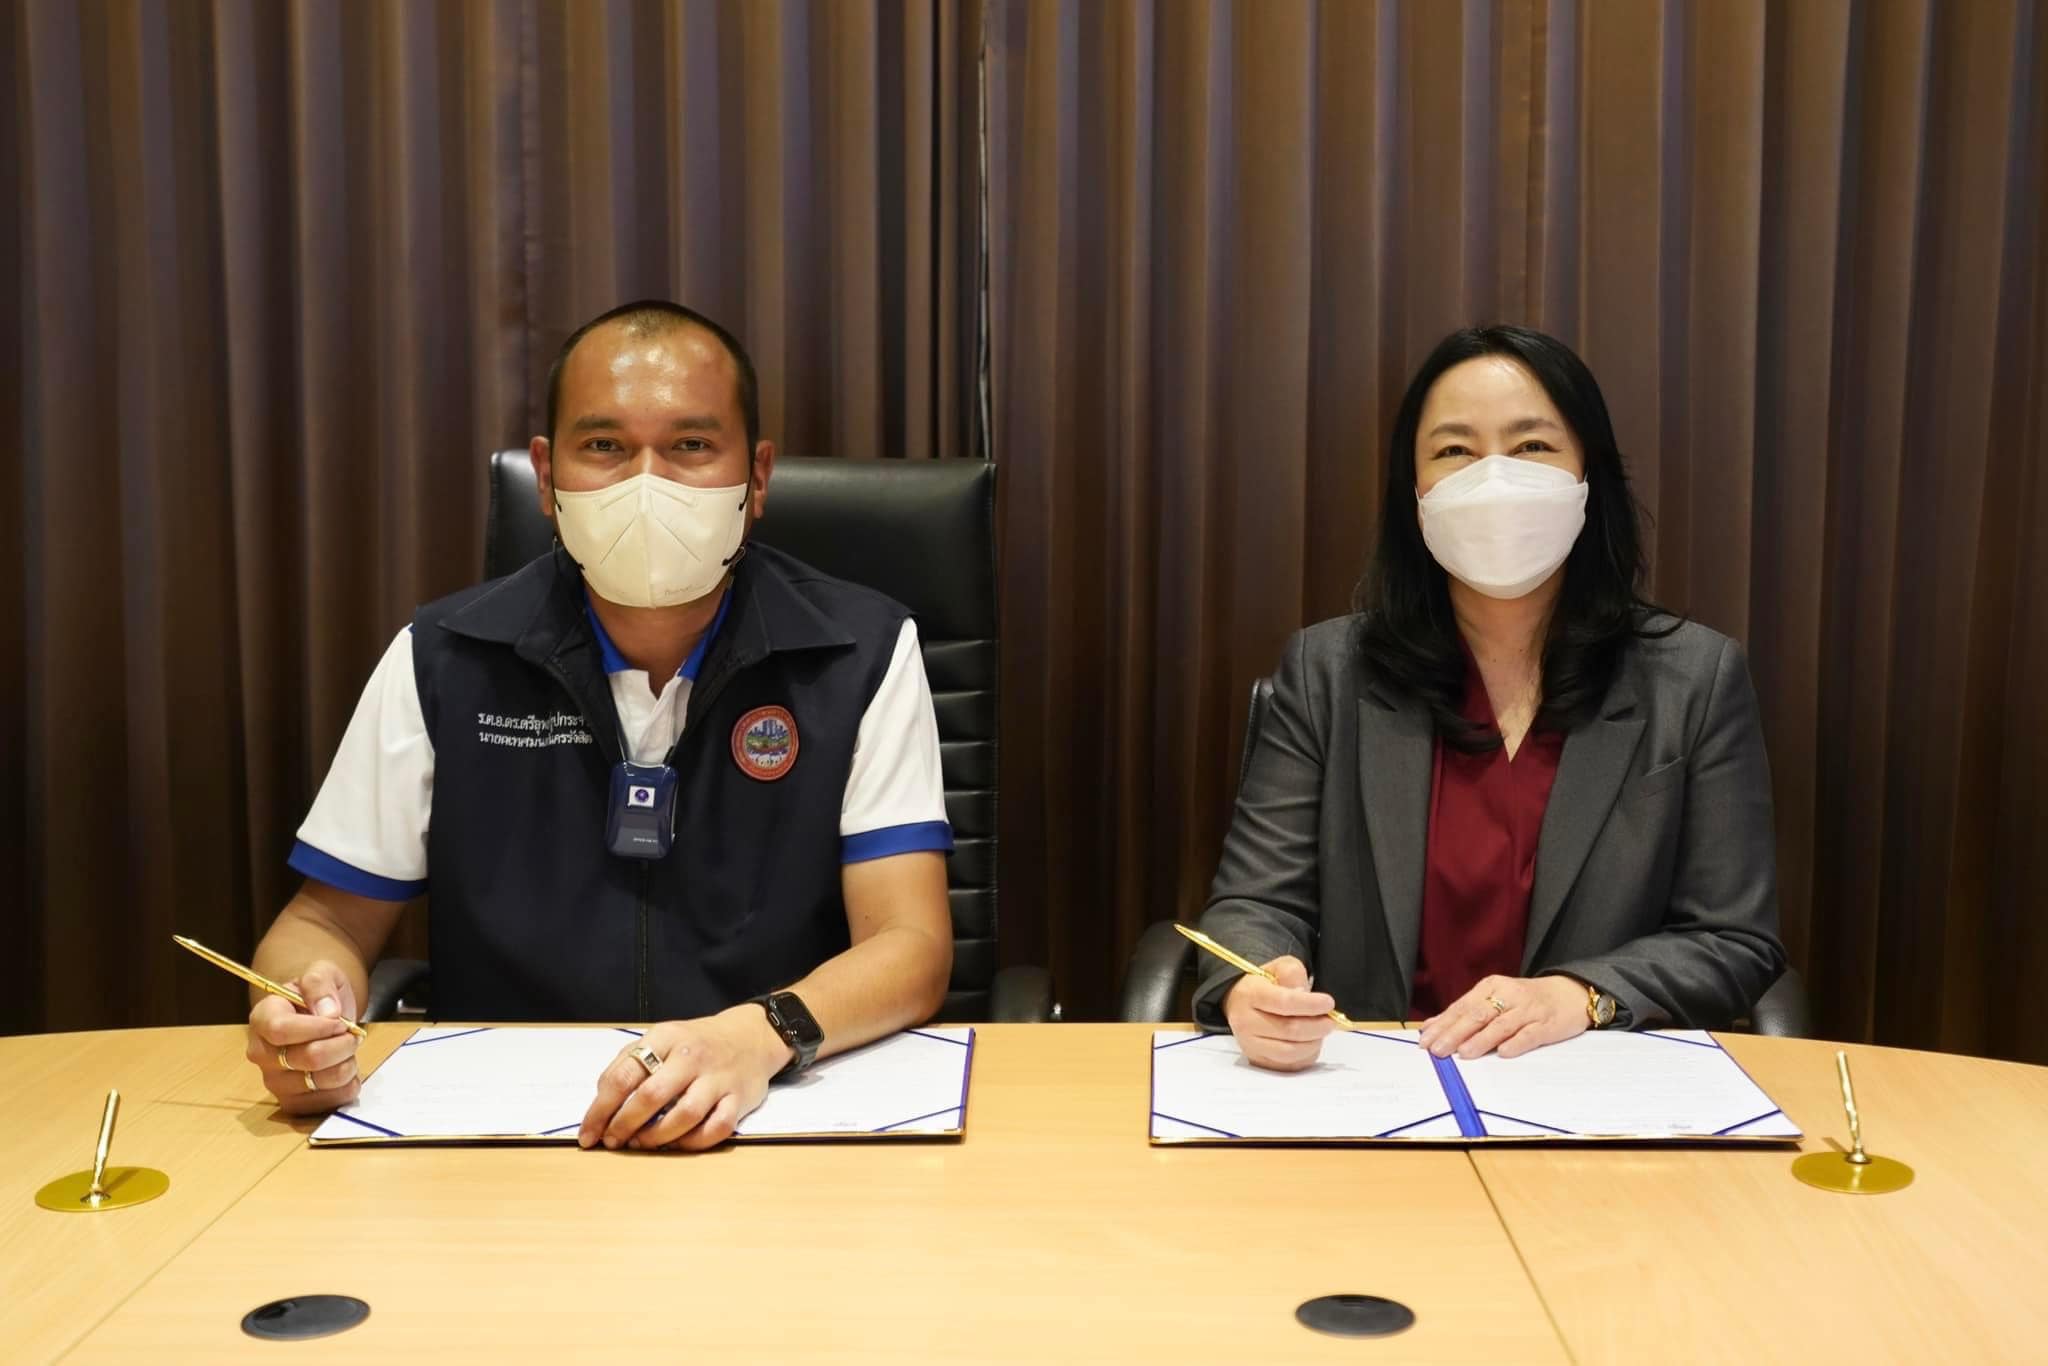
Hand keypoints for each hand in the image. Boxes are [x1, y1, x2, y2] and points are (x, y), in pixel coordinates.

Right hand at [245, 961, 361, 1114]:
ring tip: (346, 1050)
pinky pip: (328, 1102)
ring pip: (323, 1080)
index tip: (339, 1021)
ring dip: (347, 1064)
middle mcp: (261, 1054)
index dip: (317, 1027)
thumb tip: (329, 1012)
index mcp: (262, 1018)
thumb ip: (319, 983)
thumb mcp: (320, 973)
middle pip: (308, 1057)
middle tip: (351, 1034)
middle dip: (342, 1044)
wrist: (320, 1017)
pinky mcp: (292, 1103)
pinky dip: (347, 1086)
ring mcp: (275, 1082)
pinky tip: (344, 1068)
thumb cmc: (317, 995)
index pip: (281, 1030)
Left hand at [578, 1006, 790, 1152]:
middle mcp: (692, 1056)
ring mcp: (718, 1078)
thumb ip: (629, 1064)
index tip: (588, 1134)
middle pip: (651, 1096)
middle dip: (624, 1125)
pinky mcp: (739, 1099)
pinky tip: (677, 1143)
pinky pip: (716, 1128)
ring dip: (656, 1137)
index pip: (624, 1076)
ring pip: (684, 1115)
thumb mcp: (661, 1038)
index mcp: (666, 1038)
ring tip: (641, 1143)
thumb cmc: (696, 1043)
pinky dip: (693, 1142)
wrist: (752, 1037)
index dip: (600, 1110)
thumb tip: (601, 1105)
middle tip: (613, 1142)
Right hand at [1221, 956, 1336, 1071]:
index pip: (1284, 1002)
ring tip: (1320, 1031)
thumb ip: (1293, 974)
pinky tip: (1310, 1042)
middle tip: (1330, 1020)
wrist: (1241, 1003)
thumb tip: (1303, 994)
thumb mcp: (1279, 967)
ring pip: (1290, 1052)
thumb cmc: (1264, 985)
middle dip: (1317, 1026)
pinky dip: (1306, 1055)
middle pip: (1289, 1030)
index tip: (1328, 1003)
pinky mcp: (1258, 1060)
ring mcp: (1250, 1044)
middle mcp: (1245, 1022)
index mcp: (1250, 994)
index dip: (1310, 1005)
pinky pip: (1289, 1065)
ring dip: (1313, 1042)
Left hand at [1419, 974, 1588, 1059]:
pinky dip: (1516, 1043)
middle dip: (1455, 1033)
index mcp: (1491, 987)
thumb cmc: (1525, 1001)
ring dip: (1480, 1040)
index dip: (1443, 1024)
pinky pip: (1529, 1034)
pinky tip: (1503, 1052)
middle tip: (1437, 1050)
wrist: (1570, 993)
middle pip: (1477, 1015)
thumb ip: (1464, 1013)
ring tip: (1463, 1053)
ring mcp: (1528, 1010)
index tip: (1425, 1041)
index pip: (1462, 1007)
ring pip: (1500, 1025)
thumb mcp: (1494, 999)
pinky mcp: (1547, 1024)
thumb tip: (1430, 1027)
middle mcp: (1508, 995)